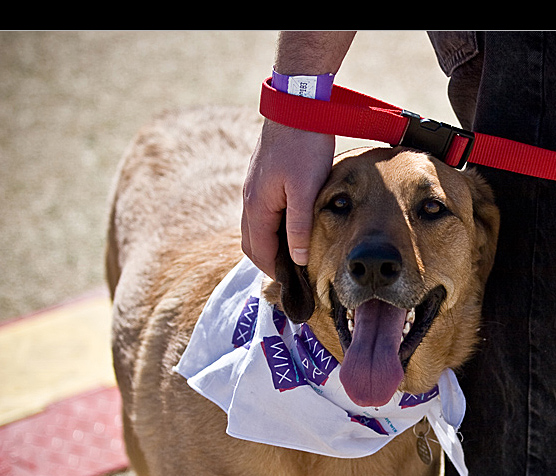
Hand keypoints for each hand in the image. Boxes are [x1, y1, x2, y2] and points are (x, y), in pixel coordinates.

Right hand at [241, 119, 335, 276]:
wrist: (297, 107)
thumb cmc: (303, 147)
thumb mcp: (306, 191)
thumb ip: (299, 227)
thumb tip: (299, 260)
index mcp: (257, 208)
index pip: (260, 253)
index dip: (276, 273)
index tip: (295, 289)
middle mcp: (250, 201)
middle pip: (253, 246)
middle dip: (270, 264)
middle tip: (295, 279)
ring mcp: (254, 190)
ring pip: (257, 230)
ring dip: (272, 247)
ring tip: (296, 259)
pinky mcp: (263, 181)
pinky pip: (263, 216)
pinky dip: (274, 231)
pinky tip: (294, 231)